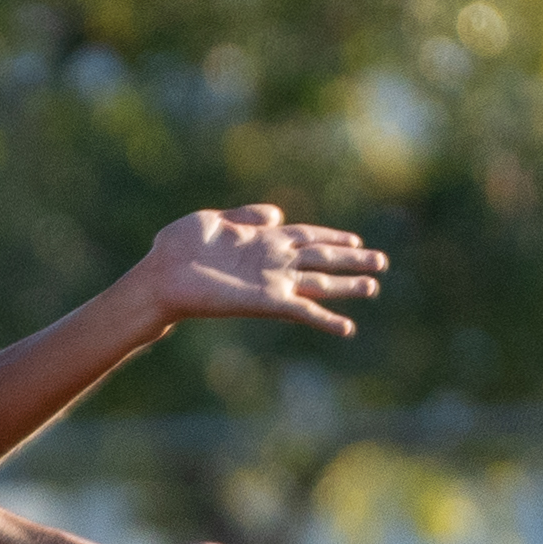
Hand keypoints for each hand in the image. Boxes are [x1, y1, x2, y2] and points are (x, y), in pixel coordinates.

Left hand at [133, 204, 385, 340]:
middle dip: (352, 261)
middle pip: (322, 259)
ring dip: (347, 287)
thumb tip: (279, 214)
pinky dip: (326, 319)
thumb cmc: (177, 247)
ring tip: (373, 289)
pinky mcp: (266, 303)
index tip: (356, 240)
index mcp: (262, 240)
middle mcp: (272, 262)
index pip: (307, 235)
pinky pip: (303, 311)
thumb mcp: (213, 220)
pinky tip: (347, 328)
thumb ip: (247, 216)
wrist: (160, 275)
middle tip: (382, 263)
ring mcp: (271, 283)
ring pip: (320, 284)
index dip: (332, 237)